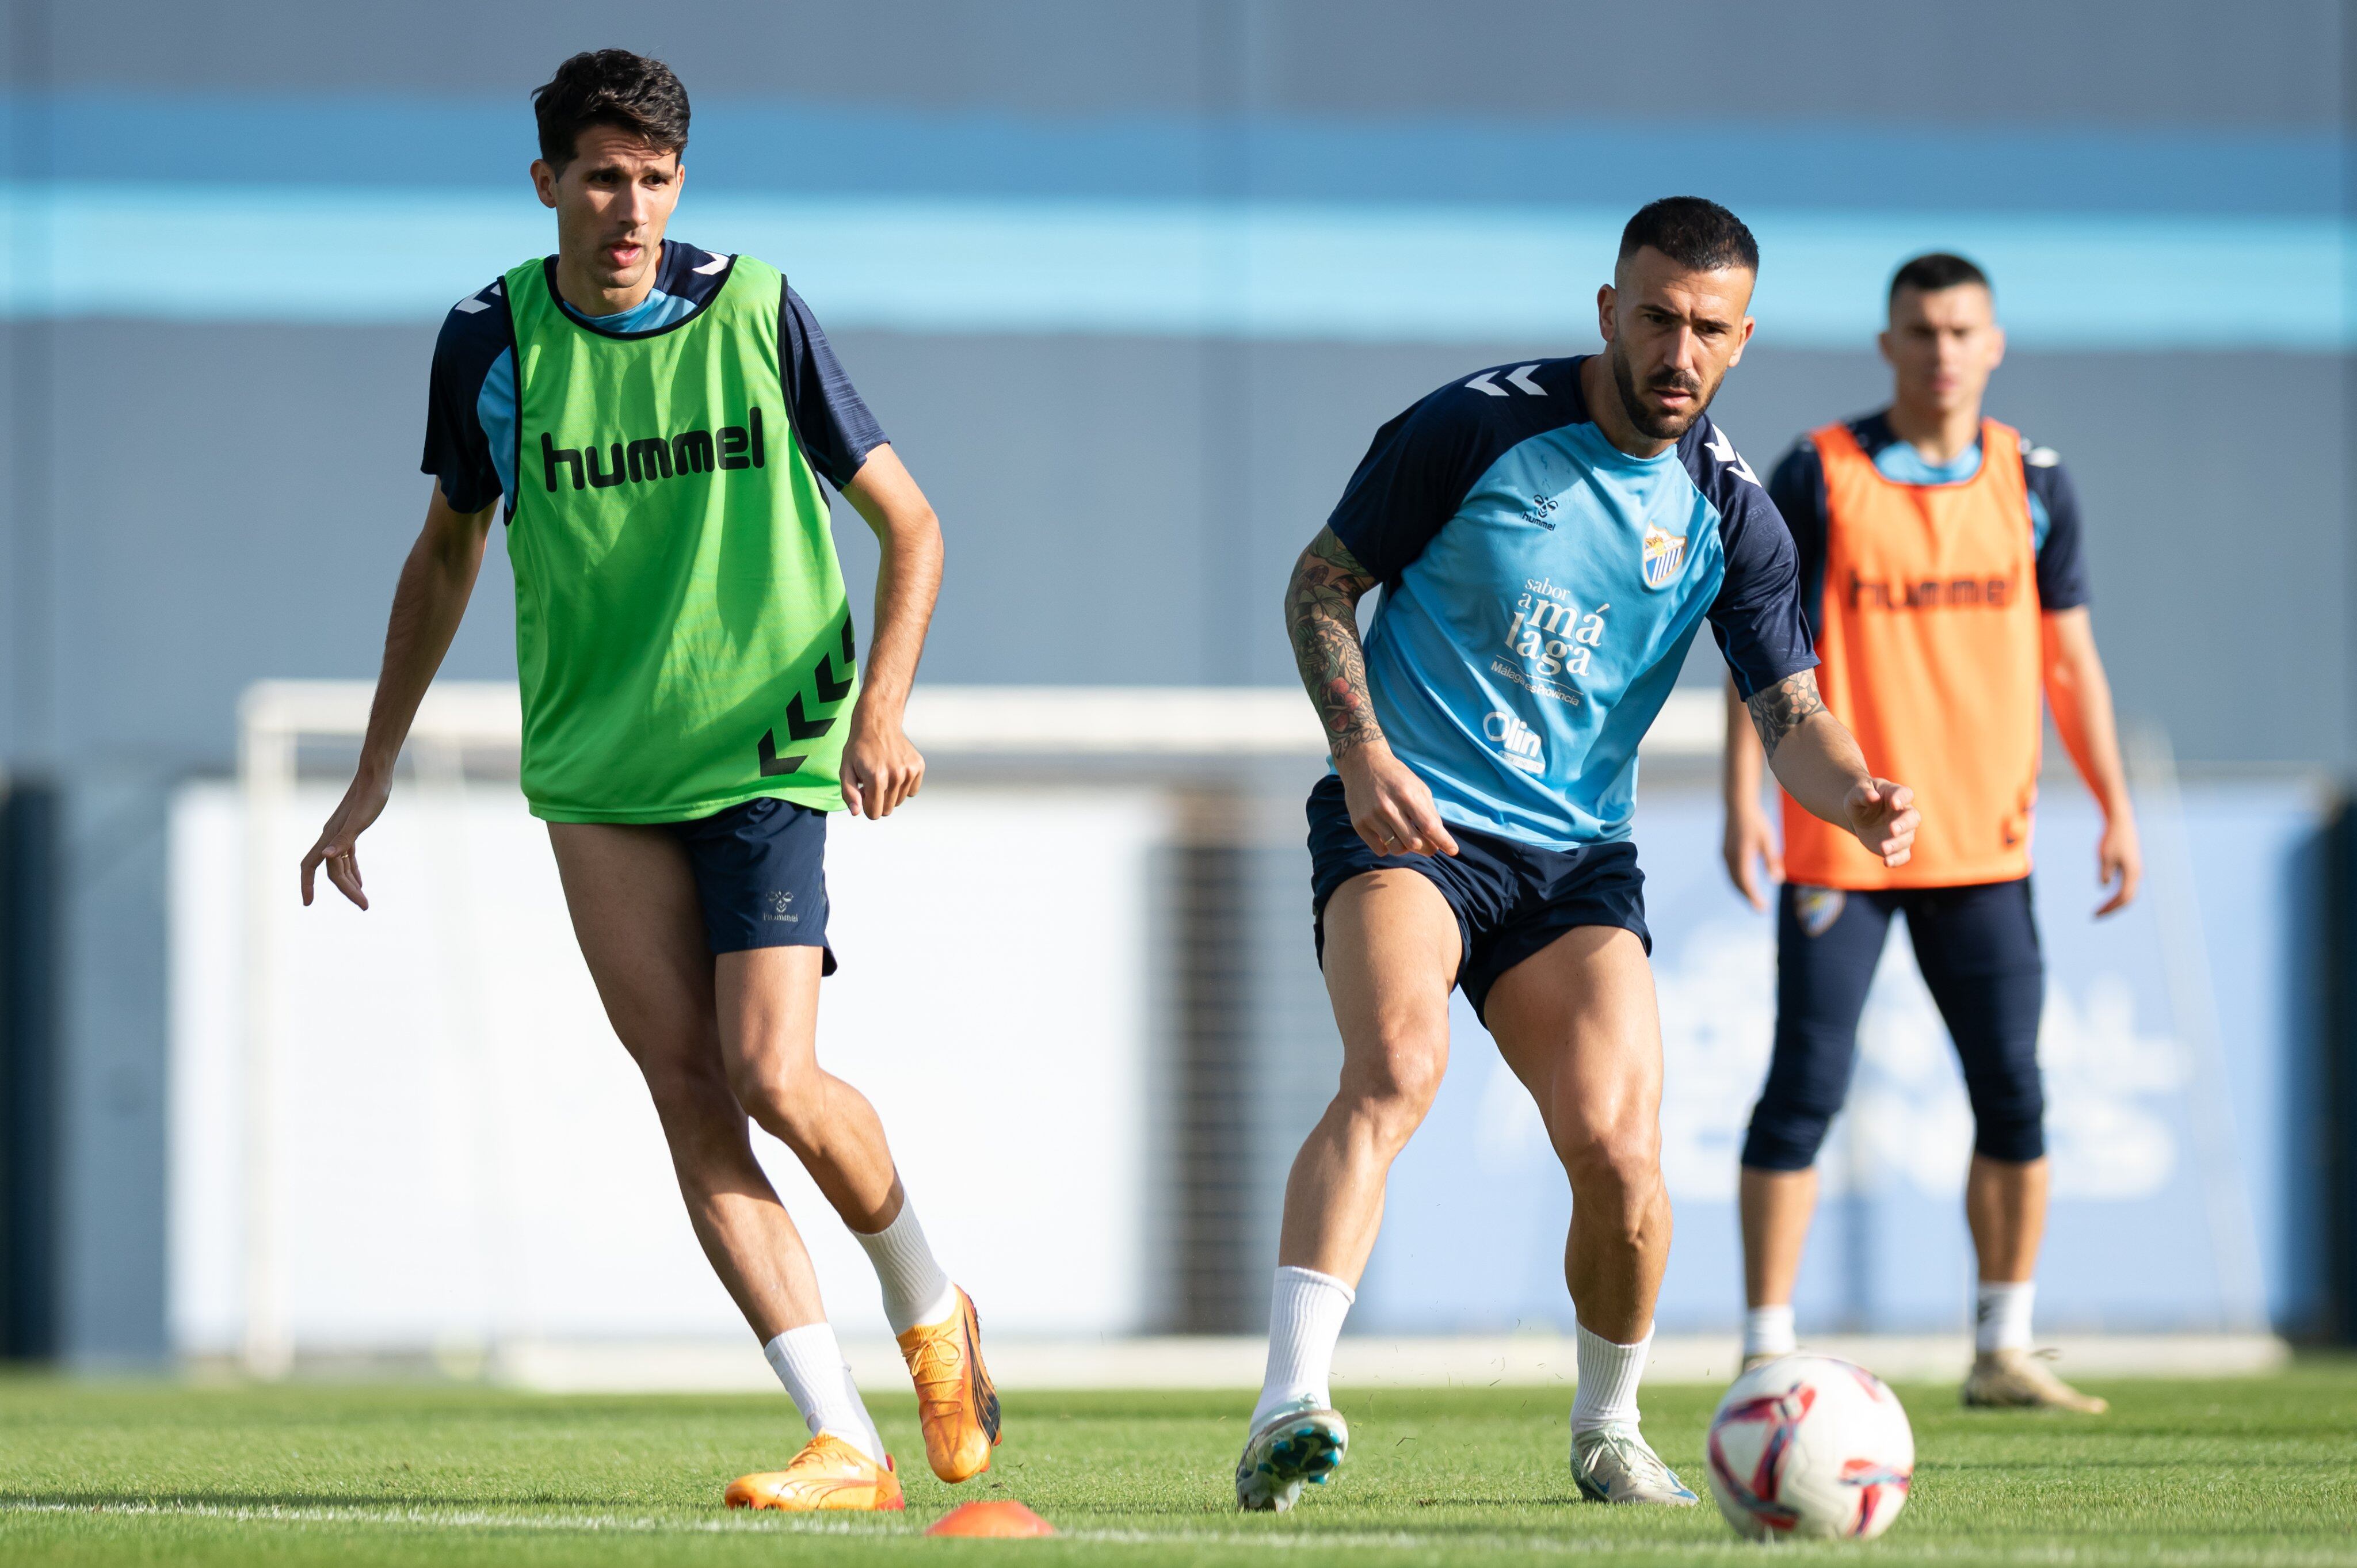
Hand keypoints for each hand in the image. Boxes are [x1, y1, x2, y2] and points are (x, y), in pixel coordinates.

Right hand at [300, 768, 391, 909]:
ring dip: (351, 884)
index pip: (311, 867)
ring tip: (363, 901)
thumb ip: (344, 840)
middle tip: (364, 906)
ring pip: (340, 866)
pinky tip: (360, 882)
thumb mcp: (360, 819)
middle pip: (333, 871)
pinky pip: (348, 858)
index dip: (307, 885)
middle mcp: (331, 838)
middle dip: (346, 890)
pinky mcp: (351, 832)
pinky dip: (353, 871)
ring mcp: (340, 835)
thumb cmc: (370, 795)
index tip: (308, 904)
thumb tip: (327, 857)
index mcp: (329, 837)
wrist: (376, 775)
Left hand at [839, 702, 924, 819]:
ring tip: (883, 774)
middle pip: (888, 809)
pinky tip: (895, 771)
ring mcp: (909, 771)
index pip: (875, 813)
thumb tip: (856, 813)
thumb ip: (849, 793)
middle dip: (877, 800)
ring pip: (899, 801)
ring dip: (890, 793)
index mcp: (876, 778)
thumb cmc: (859, 748)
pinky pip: (912, 791)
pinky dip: (903, 786)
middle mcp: (896, 775)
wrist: (878, 723)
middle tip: (872, 782)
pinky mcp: (918, 766)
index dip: (866, 806)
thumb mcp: (845, 769)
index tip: (863, 793)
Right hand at [1337, 743, 1458, 858]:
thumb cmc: (1396, 777)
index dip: (1443, 841)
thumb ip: (1429, 812)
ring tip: (1408, 837)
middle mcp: (1388, 806)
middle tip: (1431, 847)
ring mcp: (1371, 816)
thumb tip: (1440, 839)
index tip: (1453, 850)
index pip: (1429, 826)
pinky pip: (1380, 849)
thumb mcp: (1418, 787)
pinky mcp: (1359, 824)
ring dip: (1408, 849)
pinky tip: (1390, 835)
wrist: (1362, 764)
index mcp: (1406, 795)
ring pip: (1397, 849)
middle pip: (1414, 843)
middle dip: (1428, 849)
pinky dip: (1389, 847)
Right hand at [1722, 801, 1783, 910]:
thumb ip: (1772, 861)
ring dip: (1743, 891)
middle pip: (1738, 885)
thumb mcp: (1768, 840)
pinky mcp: (1724, 852)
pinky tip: (1746, 884)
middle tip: (1760, 909)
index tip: (1763, 909)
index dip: (1754, 898)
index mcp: (1741, 856)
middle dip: (1748, 898)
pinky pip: (1731, 873)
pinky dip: (1738, 882)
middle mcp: (1729, 858)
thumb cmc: (1756, 822)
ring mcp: (1725, 855)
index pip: (1747, 884)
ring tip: (1754, 900)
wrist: (1738, 806)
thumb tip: (1777, 881)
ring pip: (1733, 880)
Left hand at [1844, 778, 1918, 867]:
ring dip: (1896, 844)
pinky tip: (1887, 862)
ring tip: (1883, 848)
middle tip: (1892, 829)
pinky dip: (1897, 859)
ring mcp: (1903, 830)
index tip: (1895, 803)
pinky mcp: (1898, 845)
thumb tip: (1872, 796)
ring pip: (1907, 838)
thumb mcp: (1856, 794)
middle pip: (1912, 818)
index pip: (1905, 794)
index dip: (1902, 798)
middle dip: (1904, 824)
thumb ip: (1863, 793)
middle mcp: (1903, 812)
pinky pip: (1903, 854)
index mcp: (1895, 794)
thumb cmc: (1860, 799)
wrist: (1860, 815)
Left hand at [2095, 811, 2141, 916]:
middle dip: (2112, 908)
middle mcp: (2136, 874)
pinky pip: (2126, 886)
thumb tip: (2104, 886)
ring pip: (2128, 893)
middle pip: (2127, 899)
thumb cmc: (2111, 838)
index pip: (2122, 898)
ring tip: (2101, 910)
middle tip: (2096, 916)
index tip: (2096, 914)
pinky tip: (2108, 898)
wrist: (2121, 823)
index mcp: (2132, 873)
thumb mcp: (2104, 856)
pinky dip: (2117, 895)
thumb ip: (2105, 872)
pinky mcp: (2131, 867)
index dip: (2110, 908)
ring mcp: (2135, 871)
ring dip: (2115, 903)